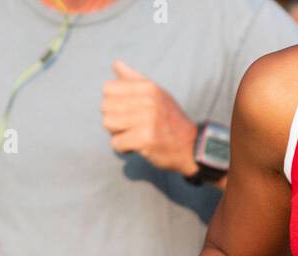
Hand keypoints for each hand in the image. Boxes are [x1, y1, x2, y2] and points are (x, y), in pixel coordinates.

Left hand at [102, 60, 197, 176]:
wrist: (192, 146)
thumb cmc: (170, 120)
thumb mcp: (157, 94)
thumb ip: (134, 79)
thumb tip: (116, 63)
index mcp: (148, 87)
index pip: (108, 88)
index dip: (112, 101)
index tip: (126, 111)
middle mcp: (148, 101)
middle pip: (105, 107)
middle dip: (113, 119)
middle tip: (129, 126)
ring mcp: (147, 121)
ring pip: (108, 124)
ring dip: (116, 133)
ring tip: (131, 135)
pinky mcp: (145, 140)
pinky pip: (116, 143)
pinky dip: (122, 148)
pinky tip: (135, 147)